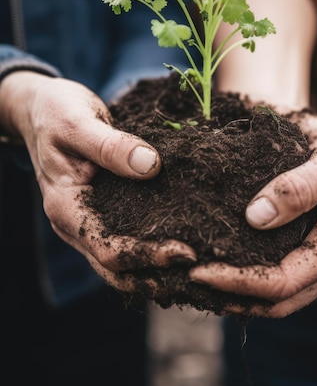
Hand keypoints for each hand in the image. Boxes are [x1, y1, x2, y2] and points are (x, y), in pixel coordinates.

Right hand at [0, 72, 195, 288]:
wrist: (43, 109)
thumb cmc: (56, 112)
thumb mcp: (78, 122)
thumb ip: (111, 145)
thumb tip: (151, 166)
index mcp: (66, 207)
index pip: (108, 249)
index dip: (148, 256)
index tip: (188, 252)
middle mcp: (75, 225)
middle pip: (118, 271)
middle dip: (160, 276)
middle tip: (206, 270)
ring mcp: (89, 223)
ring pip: (125, 266)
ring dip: (160, 272)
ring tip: (202, 269)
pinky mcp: (104, 215)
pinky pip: (129, 242)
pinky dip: (155, 252)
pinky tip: (187, 246)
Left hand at [190, 109, 316, 316]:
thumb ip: (298, 188)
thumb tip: (253, 217)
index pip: (279, 283)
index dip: (234, 283)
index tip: (196, 270)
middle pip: (279, 303)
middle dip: (233, 299)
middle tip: (190, 283)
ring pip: (285, 295)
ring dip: (245, 294)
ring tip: (205, 277)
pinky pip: (292, 275)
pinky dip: (260, 277)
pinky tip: (236, 259)